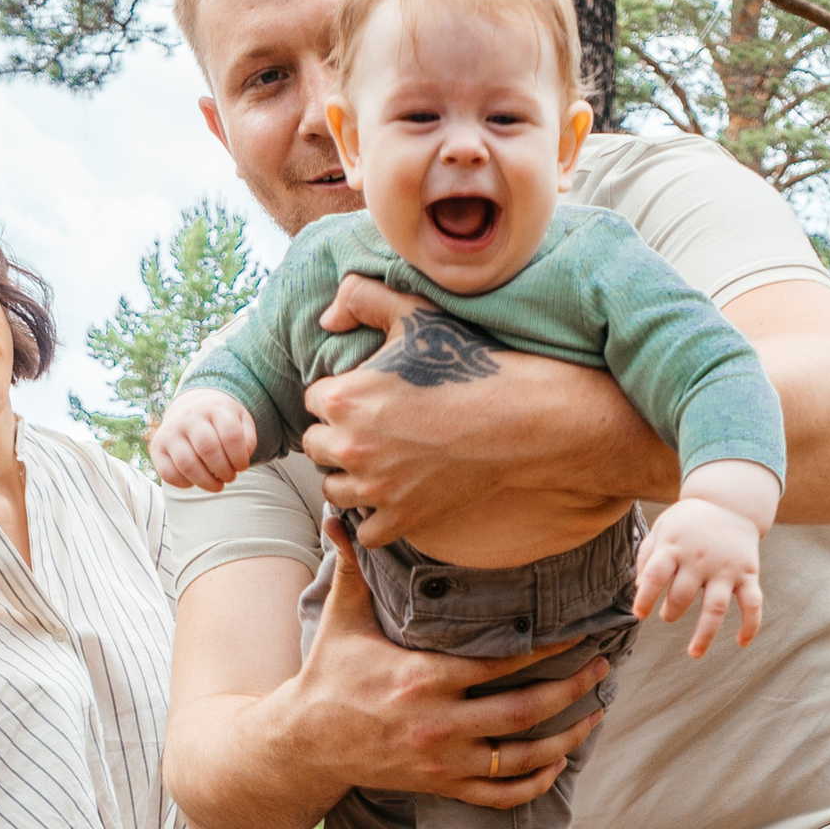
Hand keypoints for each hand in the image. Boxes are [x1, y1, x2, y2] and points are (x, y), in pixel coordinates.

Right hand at [150, 385, 259, 491]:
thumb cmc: (222, 422)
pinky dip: (185, 484)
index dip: (240, 458)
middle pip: (208, 449)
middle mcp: (189, 416)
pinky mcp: (156, 447)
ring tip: (217, 485)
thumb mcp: (241, 422)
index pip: (231, 435)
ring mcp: (170, 431)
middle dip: (224, 471)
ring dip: (206, 482)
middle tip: (230, 477)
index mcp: (214, 408)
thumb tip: (241, 460)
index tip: (242, 467)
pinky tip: (196, 480)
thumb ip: (247, 441)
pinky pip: (168, 474)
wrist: (192, 409)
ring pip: (187, 464)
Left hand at [302, 274, 666, 558]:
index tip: (364, 395)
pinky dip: (374, 516)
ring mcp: (375, 488)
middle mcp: (350, 447)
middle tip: (372, 427)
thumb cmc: (467, 364)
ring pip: (334, 489)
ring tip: (378, 461)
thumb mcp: (415, 315)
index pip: (312, 401)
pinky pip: (365, 530)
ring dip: (348, 476)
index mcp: (343, 398)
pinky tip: (392, 494)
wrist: (517, 418)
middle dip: (337, 435)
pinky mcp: (401, 517)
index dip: (337, 395)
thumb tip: (326, 318)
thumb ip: (362, 298)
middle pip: (316, 447)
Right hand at [303, 524, 608, 805]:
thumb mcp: (343, 619)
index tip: (581, 635)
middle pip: (525, 711)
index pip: (501, 663)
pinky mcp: (439, 785)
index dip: (548, 650)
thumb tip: (342, 514)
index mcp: (422, 678)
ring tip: (596, 716)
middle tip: (603, 670)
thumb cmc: (329, 674)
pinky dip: (533, 784)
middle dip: (573, 691)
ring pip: (521, 757)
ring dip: (567, 740)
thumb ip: (353, 567)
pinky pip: (498, 795)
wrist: (303, 743)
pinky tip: (555, 765)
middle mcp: (438, 723)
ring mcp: (442, 760)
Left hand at [633, 498, 763, 658]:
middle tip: (668, 615)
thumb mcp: (662, 528)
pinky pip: (752, 603)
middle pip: (682, 596)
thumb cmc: (688, 521)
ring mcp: (726, 568)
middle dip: (671, 613)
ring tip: (694, 653)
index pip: (655, 576)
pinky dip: (750, 624)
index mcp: (675, 546)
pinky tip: (742, 643)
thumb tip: (638, 590)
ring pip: (715, 608)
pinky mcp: (748, 573)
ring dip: (705, 634)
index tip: (640, 614)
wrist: (731, 501)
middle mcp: (700, 559)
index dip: (645, 598)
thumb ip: (646, 556)